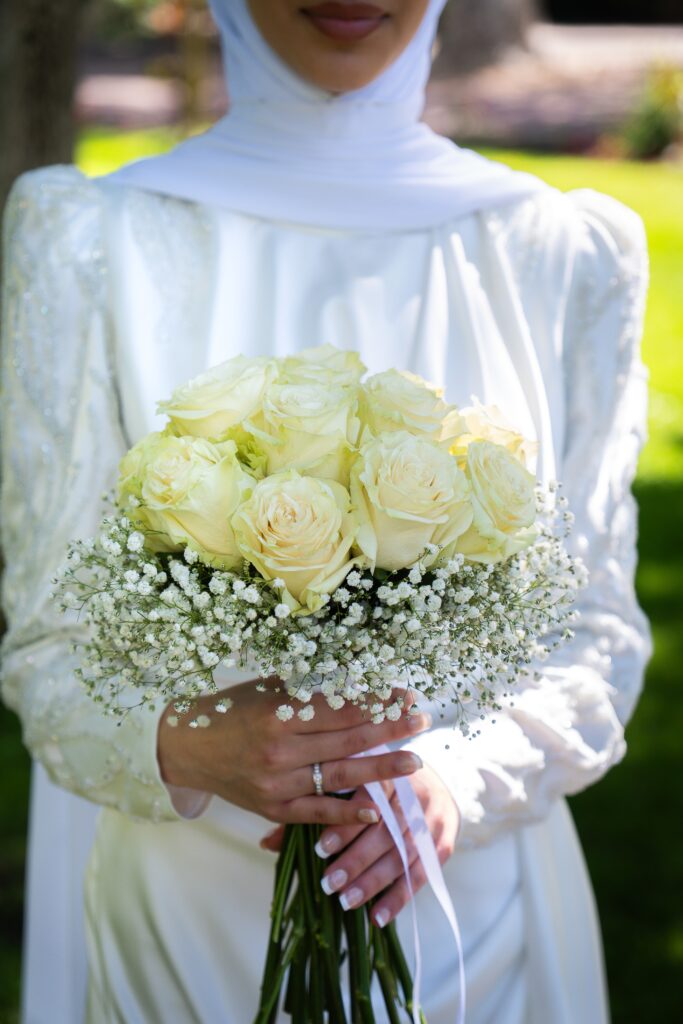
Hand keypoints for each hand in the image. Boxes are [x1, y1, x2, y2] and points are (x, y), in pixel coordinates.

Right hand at [157, 679, 431, 827]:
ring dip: (381, 769)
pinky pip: (317, 812)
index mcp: (280, 714)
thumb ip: (309, 692)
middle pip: (348, 740)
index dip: (378, 702)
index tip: (405, 696)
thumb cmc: (232, 710)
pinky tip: (377, 810)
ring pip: (339, 776)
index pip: (342, 708)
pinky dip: (347, 813)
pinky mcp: (273, 809)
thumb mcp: (268, 691)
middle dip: (390, 730)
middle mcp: (280, 751)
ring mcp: (278, 784)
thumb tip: (359, 686)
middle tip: (423, 722)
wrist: (189, 748)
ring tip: (415, 762)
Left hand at [261, 765, 459, 926]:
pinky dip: (398, 897)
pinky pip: (421, 874)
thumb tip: (267, 843)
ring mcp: (430, 820)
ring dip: (373, 881)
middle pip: (384, 830)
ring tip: (346, 901)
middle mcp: (412, 794)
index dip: (344, 825)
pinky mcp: (442, 843)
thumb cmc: (380, 785)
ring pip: (401, 854)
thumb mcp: (350, 786)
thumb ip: (313, 810)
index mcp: (385, 772)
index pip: (365, 797)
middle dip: (356, 859)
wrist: (441, 780)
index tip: (320, 848)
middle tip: (329, 883)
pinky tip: (376, 917)